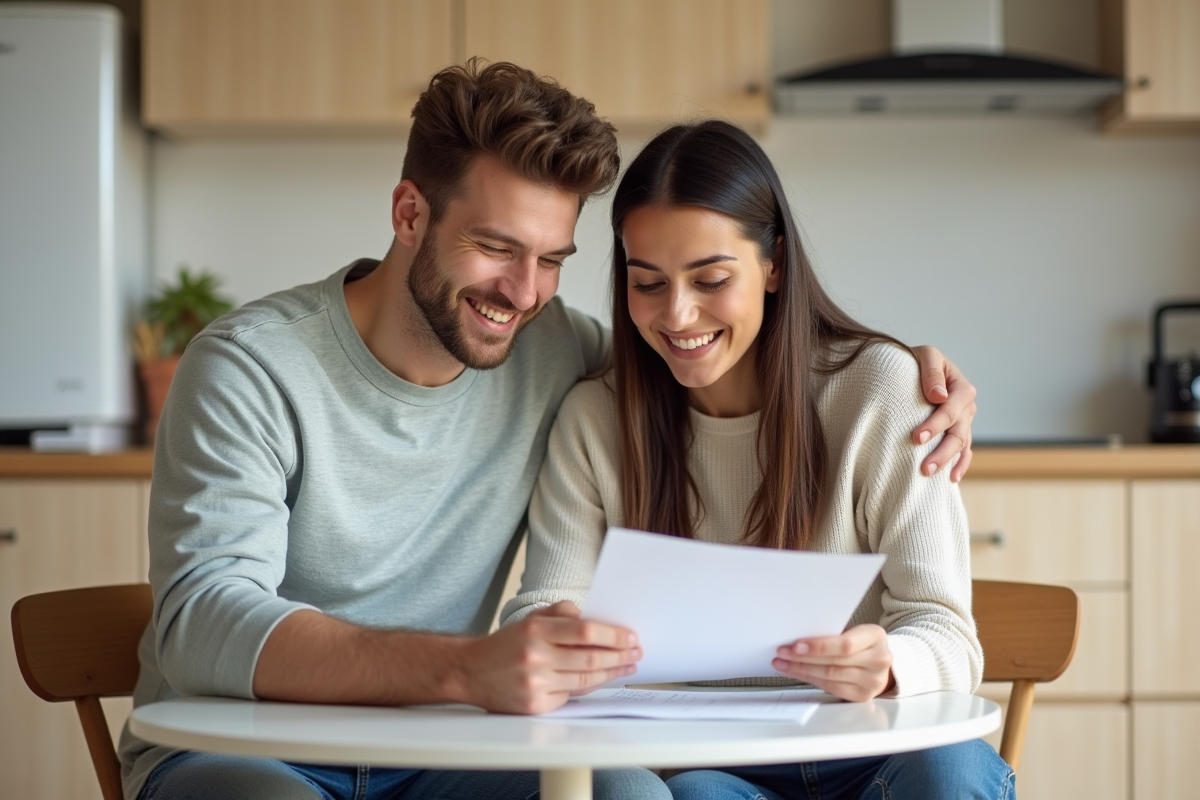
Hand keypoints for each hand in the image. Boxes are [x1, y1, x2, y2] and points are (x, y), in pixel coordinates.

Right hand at [455, 602, 640, 714]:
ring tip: (626, 666)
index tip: (631, 637)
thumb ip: (560, 613)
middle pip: (590, 659)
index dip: (613, 635)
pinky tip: (599, 680)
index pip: (585, 632)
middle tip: (636, 653)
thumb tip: (591, 617)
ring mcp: (535, 684)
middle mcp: (536, 657)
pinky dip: (586, 688)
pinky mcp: (535, 705)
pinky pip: (570, 696)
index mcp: (536, 631)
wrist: (470, 671)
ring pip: (585, 681)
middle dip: (619, 656)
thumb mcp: (530, 619)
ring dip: (611, 673)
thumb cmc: (505, 644)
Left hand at [773, 624, 893, 701]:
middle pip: (835, 662)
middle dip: (803, 658)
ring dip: (802, 670)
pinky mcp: (863, 696)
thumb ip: (833, 634)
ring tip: (783, 663)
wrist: (879, 663)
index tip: (796, 645)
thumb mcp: (854, 631)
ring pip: (830, 676)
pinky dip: (810, 679)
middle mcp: (879, 660)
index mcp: (876, 636)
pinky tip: (797, 673)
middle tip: (782, 653)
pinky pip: (831, 688)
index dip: (819, 646)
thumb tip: (798, 639)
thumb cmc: (860, 643)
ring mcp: (873, 681)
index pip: (845, 644)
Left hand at [911, 345, 976, 481]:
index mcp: (961, 388)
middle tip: (924, 468)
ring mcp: (964, 422)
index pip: (950, 409)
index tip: (916, 438)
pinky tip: (951, 479)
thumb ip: (932, 372)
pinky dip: (960, 465)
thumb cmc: (918, 361)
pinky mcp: (958, 432)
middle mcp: (967, 407)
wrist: (915, 367)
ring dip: (948, 462)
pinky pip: (964, 452)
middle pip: (957, 433)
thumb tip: (938, 396)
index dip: (935, 425)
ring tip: (930, 475)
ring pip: (960, 445)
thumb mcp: (926, 356)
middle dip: (941, 452)